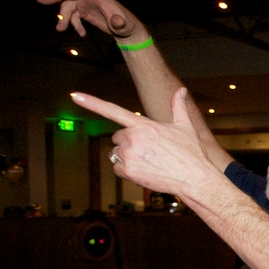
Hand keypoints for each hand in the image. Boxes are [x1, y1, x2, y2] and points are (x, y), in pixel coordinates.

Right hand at [36, 0, 144, 42]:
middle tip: (40, 0)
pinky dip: (74, 25)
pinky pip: (73, 16)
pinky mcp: (84, 12)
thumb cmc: (127, 25)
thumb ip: (119, 22)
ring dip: (63, 18)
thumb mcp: (123, 24)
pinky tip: (81, 34)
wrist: (126, 31)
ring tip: (60, 30)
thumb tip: (117, 22)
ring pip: (67, 7)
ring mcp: (85, 4)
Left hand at [71, 89, 218, 199]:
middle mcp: (132, 137)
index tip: (74, 95)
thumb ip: (178, 106)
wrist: (194, 177)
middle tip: (149, 151)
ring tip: (149, 163)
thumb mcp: (184, 126)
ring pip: (117, 153)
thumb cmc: (191, 152)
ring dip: (128, 157)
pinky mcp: (127, 170)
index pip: (112, 110)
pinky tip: (145, 171)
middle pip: (118, 137)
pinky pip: (117, 168)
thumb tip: (182, 90)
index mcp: (143, 125)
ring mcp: (128, 154)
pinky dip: (127, 171)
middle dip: (129, 143)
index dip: (92, 102)